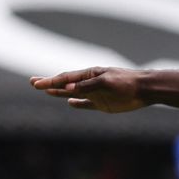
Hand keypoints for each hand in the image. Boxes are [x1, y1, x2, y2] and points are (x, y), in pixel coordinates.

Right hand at [31, 66, 147, 111]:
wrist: (145, 89)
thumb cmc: (126, 82)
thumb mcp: (106, 82)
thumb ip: (87, 86)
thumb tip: (68, 88)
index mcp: (89, 74)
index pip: (65, 78)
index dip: (50, 81)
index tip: (36, 83)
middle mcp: (89, 83)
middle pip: (65, 84)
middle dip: (49, 84)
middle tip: (33, 83)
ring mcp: (95, 94)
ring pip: (73, 94)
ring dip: (60, 92)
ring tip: (46, 91)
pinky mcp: (103, 104)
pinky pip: (87, 104)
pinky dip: (78, 104)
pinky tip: (69, 103)